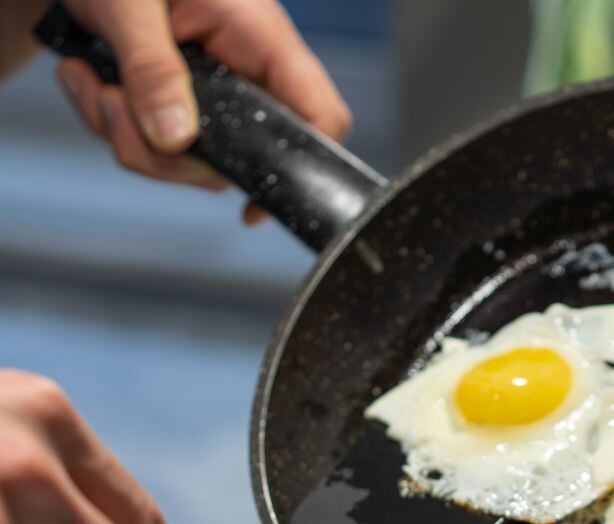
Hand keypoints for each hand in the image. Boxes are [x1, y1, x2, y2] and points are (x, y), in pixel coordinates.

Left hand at [54, 0, 351, 224]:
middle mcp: (246, 74)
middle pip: (236, 159)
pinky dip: (111, 126)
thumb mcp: (129, 5)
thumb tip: (174, 138)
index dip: (306, 168)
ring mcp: (214, 96)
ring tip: (89, 80)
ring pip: (188, 162)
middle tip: (110, 103)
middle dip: (161, 152)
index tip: (255, 207)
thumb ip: (152, 69)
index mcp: (261, 40)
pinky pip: (155, 149)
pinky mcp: (180, 107)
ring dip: (126, 137)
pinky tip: (88, 80)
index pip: (319, 115)